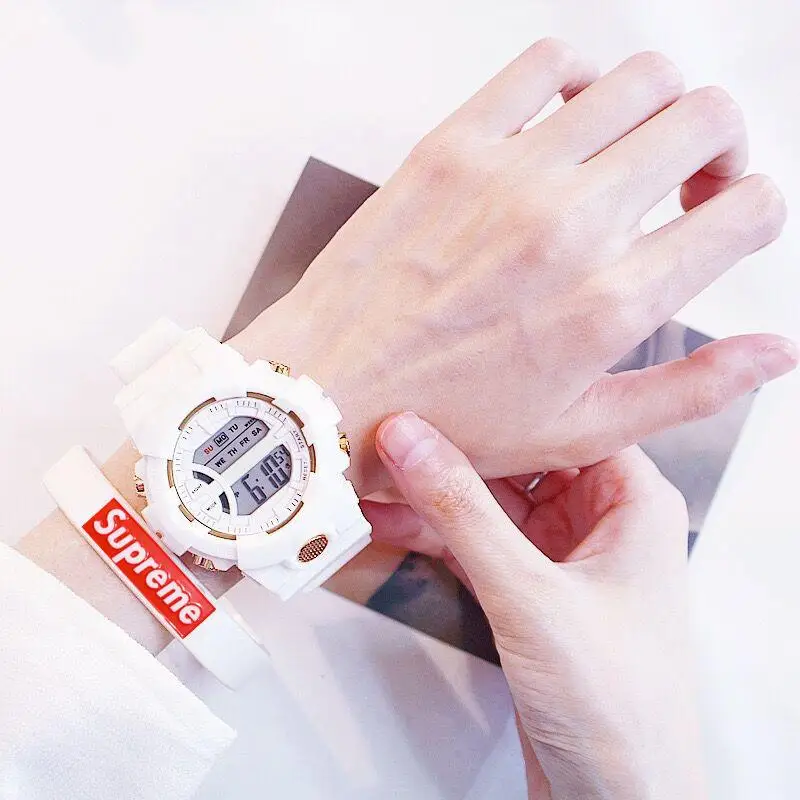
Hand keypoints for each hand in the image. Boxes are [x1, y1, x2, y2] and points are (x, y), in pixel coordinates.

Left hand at [232, 38, 794, 496]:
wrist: (332, 389)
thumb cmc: (446, 418)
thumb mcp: (577, 431)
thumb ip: (688, 389)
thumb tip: (777, 352)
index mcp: (612, 304)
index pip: (746, 212)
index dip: (754, 212)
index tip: (726, 223)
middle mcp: (572, 227)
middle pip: (709, 122)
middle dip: (723, 148)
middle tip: (691, 182)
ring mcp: (511, 176)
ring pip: (644, 78)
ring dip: (662, 107)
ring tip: (631, 150)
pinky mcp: (454, 145)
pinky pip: (549, 63)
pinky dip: (581, 75)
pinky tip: (569, 118)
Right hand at [369, 412, 706, 799]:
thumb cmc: (619, 709)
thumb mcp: (531, 596)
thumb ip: (464, 514)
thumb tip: (414, 442)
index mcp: (630, 500)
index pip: (564, 421)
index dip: (504, 401)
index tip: (440, 388)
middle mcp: (598, 521)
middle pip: (517, 462)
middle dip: (452, 452)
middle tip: (387, 431)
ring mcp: (559, 557)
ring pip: (487, 505)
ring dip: (431, 498)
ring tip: (369, 477)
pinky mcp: (528, 592)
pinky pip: (475, 545)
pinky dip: (433, 536)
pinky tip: (387, 523)